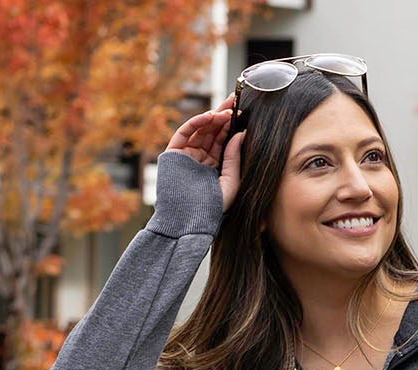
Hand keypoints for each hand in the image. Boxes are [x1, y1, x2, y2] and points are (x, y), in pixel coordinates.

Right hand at [163, 94, 242, 212]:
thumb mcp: (230, 182)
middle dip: (223, 115)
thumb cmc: (213, 209)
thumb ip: (234, 157)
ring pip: (200, 129)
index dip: (231, 125)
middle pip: (212, 131)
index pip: (223, 140)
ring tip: (225, 110)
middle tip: (234, 101)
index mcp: (214, 165)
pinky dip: (196, 122)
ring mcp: (187, 154)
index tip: (243, 112)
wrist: (189, 221)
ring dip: (212, 117)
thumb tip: (241, 132)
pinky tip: (210, 116)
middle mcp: (200, 158)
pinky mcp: (174, 153)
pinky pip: (185, 132)